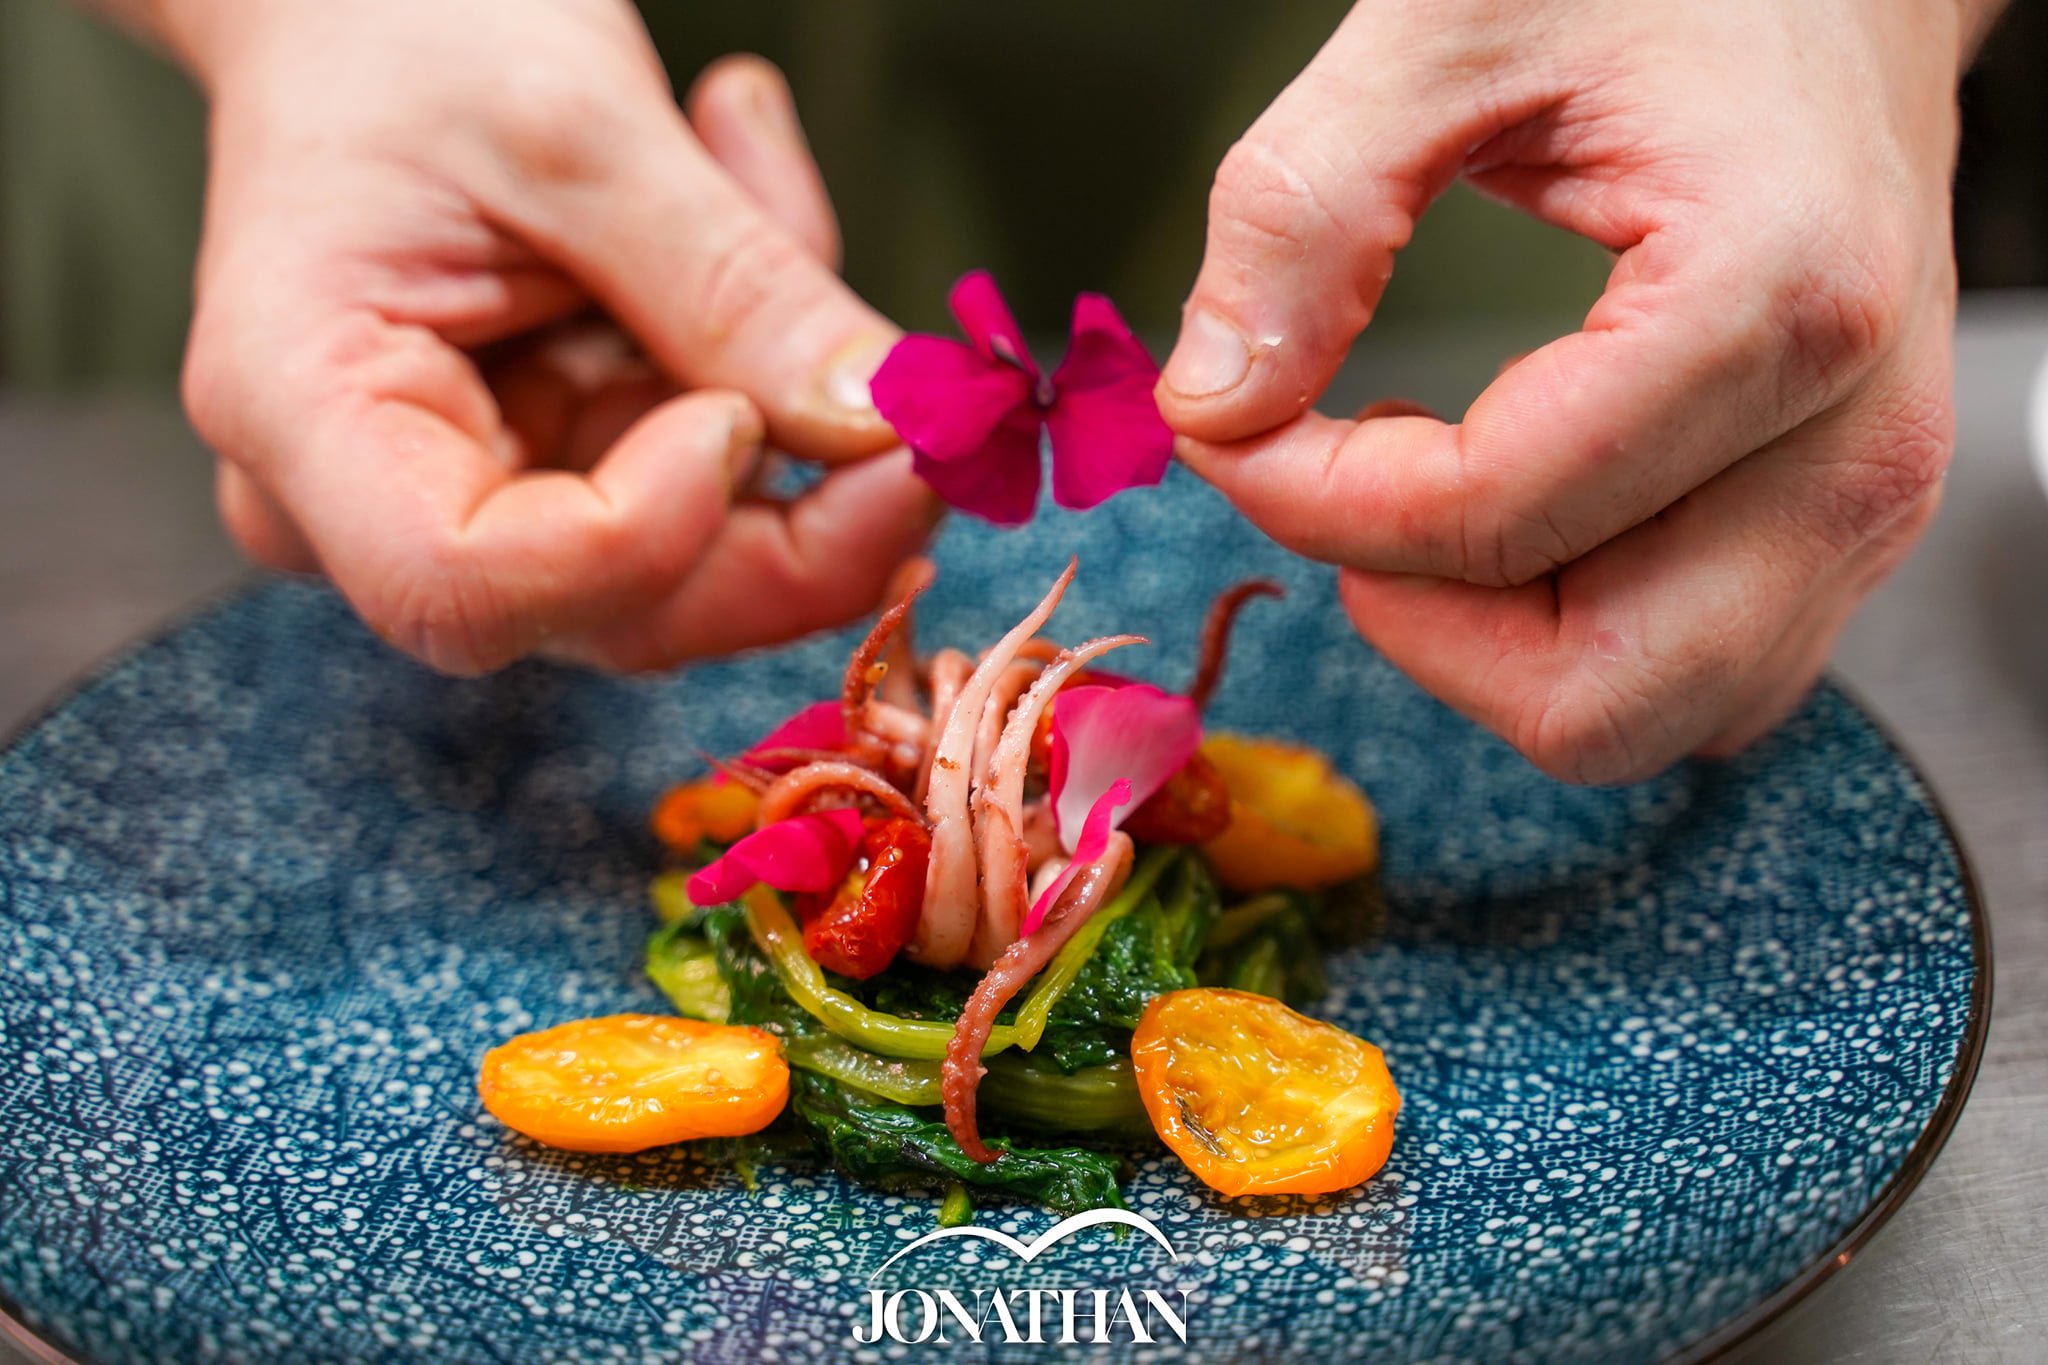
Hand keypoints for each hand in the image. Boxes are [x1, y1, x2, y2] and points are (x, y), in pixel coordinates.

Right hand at [155, 0, 937, 674]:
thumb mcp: (572, 124)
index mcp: (306, 416)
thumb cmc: (402, 25)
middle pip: (621, 609)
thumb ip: (728, 285)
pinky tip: (739, 186)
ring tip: (750, 163)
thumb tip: (884, 426)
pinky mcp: (571, 473)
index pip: (464, 586)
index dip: (641, 539)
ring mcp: (484, 504)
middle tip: (928, 404)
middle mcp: (375, 503)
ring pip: (706, 557)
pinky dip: (772, 359)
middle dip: (804, 515)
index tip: (743, 418)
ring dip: (793, 391)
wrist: (361, 1)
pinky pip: (723, 486)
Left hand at [1160, 0, 1981, 782]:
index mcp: (1772, 300)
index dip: (1309, 500)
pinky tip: (1517, 500)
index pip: (1489, 524)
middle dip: (1412, 618)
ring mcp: (1867, 500)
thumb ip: (1304, 213)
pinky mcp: (1847, 527)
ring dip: (1489, 638)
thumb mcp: (1444, 29)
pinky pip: (1696, 677)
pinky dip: (1571, 632)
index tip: (1231, 424)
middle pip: (1590, 697)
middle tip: (1330, 478)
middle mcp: (1855, 438)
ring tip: (1424, 478)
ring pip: (1644, 715)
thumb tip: (1216, 399)